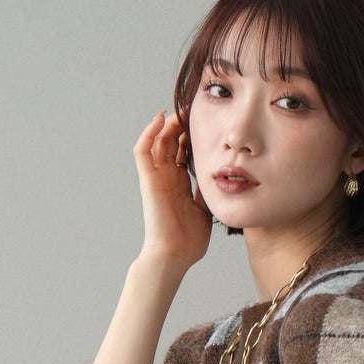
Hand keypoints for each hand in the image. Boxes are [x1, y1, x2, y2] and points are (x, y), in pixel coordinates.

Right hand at [134, 108, 211, 266]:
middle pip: (169, 142)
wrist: (175, 255)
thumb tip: (221, 176)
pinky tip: (160, 118)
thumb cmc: (189, 240)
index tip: (206, 120)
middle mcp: (166, 177)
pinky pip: (142, 150)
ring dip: (166, 124)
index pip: (182, 151)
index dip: (191, 135)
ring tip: (180, 109)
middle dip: (180, 124)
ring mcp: (155, 178)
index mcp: (179, 184)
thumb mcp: (206, 208)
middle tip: (194, 108)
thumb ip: (207, 190)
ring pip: (156, 141)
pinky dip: (148, 132)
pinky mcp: (147, 179)